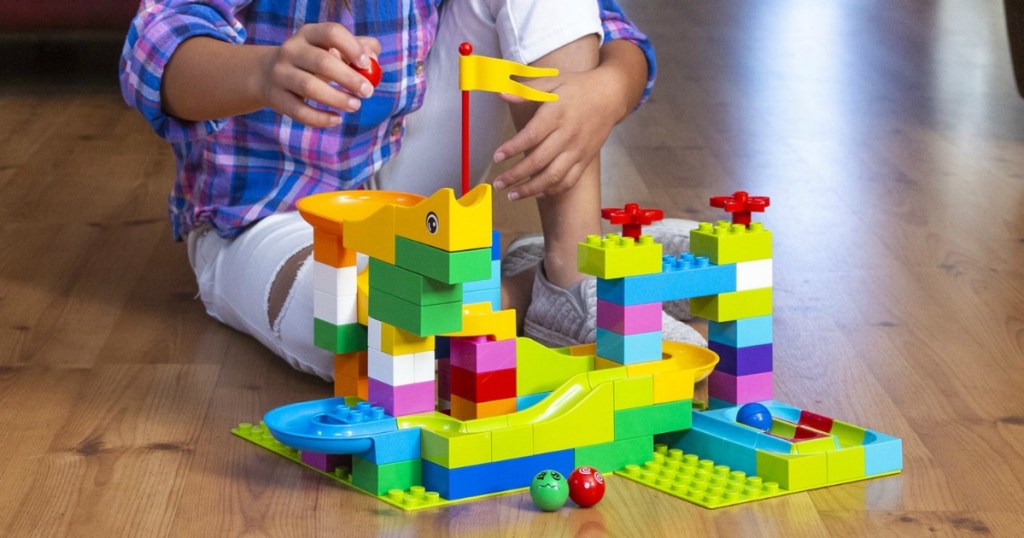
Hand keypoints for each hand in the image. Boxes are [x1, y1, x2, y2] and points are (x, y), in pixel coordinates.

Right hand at [258, 23, 380, 126]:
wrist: (267, 74)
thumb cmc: (313, 62)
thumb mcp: (331, 49)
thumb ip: (358, 48)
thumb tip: (373, 58)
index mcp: (309, 34)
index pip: (331, 33)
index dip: (351, 47)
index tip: (366, 64)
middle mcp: (291, 50)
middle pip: (322, 62)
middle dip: (349, 78)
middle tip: (367, 92)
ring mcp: (280, 74)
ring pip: (309, 87)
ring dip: (336, 99)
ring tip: (355, 106)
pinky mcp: (276, 97)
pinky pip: (299, 111)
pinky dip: (320, 118)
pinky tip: (336, 119)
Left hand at [491, 67, 625, 199]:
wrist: (611, 95)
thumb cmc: (578, 88)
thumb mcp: (552, 82)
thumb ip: (526, 90)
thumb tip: (502, 94)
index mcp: (557, 114)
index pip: (531, 136)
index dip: (512, 149)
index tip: (497, 157)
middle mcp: (568, 135)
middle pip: (539, 161)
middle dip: (515, 175)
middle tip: (498, 183)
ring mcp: (578, 150)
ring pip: (553, 176)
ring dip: (531, 189)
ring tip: (512, 195)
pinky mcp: (585, 159)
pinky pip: (568, 181)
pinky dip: (552, 190)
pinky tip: (536, 192)